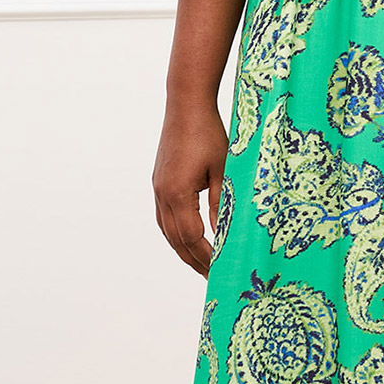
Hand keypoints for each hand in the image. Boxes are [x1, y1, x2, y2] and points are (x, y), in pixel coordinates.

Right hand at [152, 101, 228, 275]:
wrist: (186, 105)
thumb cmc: (209, 133)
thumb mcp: (224, 170)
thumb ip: (223, 203)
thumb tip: (225, 235)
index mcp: (177, 192)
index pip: (191, 237)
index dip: (206, 256)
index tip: (221, 270)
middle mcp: (162, 193)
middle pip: (176, 239)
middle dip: (194, 260)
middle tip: (211, 278)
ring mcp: (158, 188)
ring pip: (167, 230)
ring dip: (183, 250)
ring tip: (201, 265)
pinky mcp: (159, 182)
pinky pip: (164, 217)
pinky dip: (176, 234)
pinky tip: (188, 240)